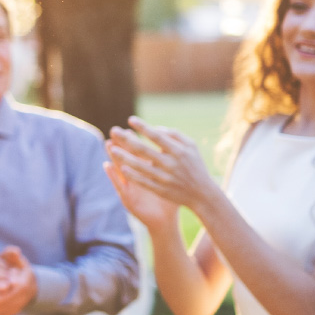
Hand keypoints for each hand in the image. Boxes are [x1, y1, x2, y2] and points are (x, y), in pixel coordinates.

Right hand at [103, 133, 178, 230]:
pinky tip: (106, 165)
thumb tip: (175, 146)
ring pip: (119, 169)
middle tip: (115, 131)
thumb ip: (171, 165)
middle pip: (127, 158)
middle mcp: (136, 178)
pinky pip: (118, 184)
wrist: (164, 221)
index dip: (134, 142)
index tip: (131, 128)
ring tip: (108, 144)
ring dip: (113, 157)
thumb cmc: (171, 200)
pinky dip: (112, 175)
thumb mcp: (170, 180)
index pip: (139, 154)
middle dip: (121, 145)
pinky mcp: (126, 198)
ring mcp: (130, 187)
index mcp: (146, 172)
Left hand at [107, 117, 221, 210]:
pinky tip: (121, 167)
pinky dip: (132, 175)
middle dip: (127, 139)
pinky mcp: (160, 190)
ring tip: (112, 148)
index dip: (143, 127)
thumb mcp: (191, 147)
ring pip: (140, 166)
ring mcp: (165, 178)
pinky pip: (143, 181)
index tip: (130, 119)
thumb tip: (156, 128)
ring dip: (124, 157)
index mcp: (179, 151)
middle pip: (144, 150)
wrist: (203, 194)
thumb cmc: (195, 166)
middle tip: (113, 130)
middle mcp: (171, 164)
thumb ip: (175, 135)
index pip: (157, 137)